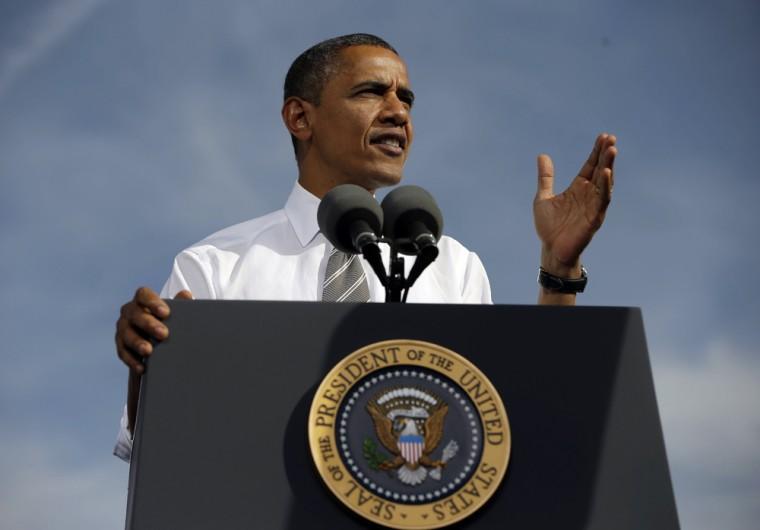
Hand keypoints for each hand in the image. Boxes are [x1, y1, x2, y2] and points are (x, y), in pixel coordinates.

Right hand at [115, 286, 192, 374]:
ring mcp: (123, 328)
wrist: (157, 337)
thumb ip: (180, 304)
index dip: (153, 302)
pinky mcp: (122, 345)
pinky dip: (132, 360)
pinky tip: (141, 367)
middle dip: (149, 324)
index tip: (165, 312)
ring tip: (149, 351)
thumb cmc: (168, 320)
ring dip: (138, 343)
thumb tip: (186, 295)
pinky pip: (124, 352)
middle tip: (163, 334)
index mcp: (142, 300)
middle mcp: (130, 312)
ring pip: (127, 334)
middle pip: (135, 315)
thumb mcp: (175, 312)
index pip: (143, 295)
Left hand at [534, 133, 616, 274]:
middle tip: (611, 138)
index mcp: (578, 189)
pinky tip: (606, 173)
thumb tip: (543, 155)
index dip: (596, 152)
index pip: (590, 166)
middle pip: (600, 170)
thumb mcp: (543, 197)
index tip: (603, 136)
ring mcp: (593, 205)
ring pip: (604, 182)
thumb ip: (546, 177)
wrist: (551, 250)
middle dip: (605, 154)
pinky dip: (605, 186)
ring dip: (608, 166)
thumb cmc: (549, 227)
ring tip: (612, 149)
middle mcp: (588, 195)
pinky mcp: (595, 217)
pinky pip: (602, 199)